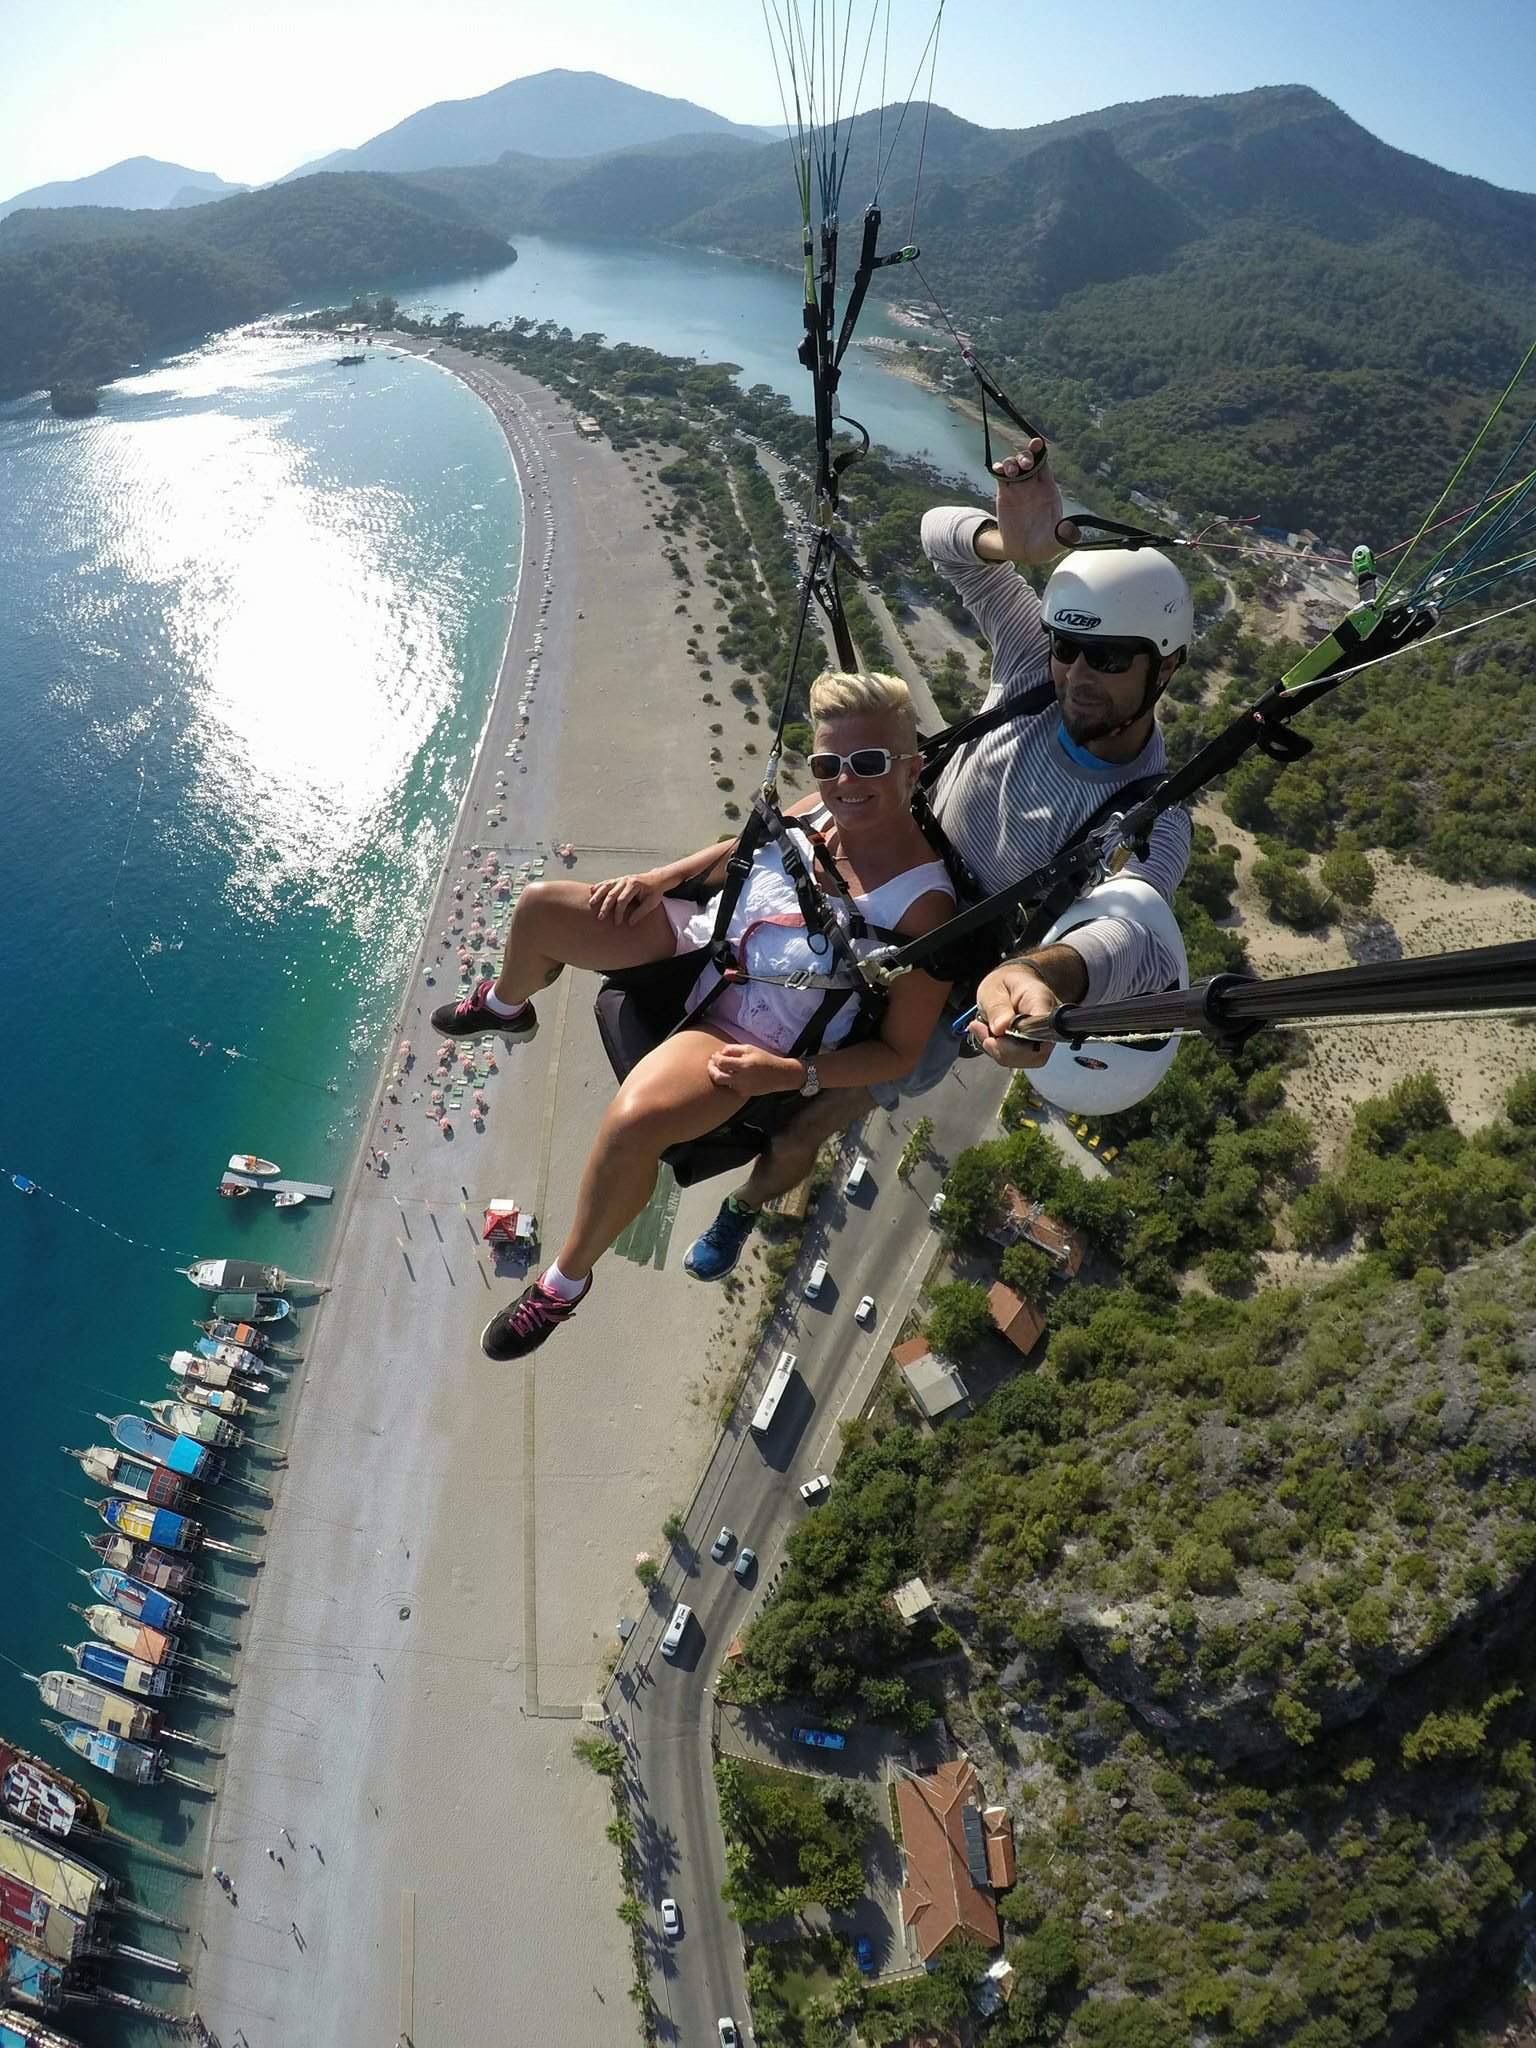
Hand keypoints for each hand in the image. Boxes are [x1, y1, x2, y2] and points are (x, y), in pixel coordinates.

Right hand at [588, 870, 663, 924]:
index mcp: (634, 885)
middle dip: (605, 906)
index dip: (619, 912)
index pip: (623, 900)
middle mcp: (626, 880)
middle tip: (600, 917)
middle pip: (612, 894)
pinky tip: (591, 890)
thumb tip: (630, 923)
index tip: (617, 922)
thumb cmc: (655, 892)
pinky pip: (607, 882)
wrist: (657, 879)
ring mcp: (621, 879)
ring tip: (591, 903)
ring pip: (607, 886)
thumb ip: (641, 913)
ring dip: (598, 895)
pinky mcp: (619, 880)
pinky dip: (599, 886)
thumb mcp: (652, 903)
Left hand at [705, 1043, 801, 1097]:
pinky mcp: (744, 1093)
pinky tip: (732, 1075)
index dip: (715, 1058)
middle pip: (717, 1077)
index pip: (721, 1063)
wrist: (780, 1075)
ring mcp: (742, 1087)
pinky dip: (728, 1080)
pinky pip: (730, 1087)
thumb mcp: (750, 1049)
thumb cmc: (765, 1059)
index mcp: (744, 1065)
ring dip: (718, 1075)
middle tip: (711, 1064)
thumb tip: (719, 1053)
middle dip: (711, 1070)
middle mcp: (742, 1078)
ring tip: (720, 1068)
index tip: (715, 1055)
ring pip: (723, 1083)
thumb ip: (733, 1049)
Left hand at [968, 961, 1059, 1068]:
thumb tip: (1000, 1028)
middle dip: (1003, 1050)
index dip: (1018, 1040)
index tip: (994, 1035)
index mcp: (1041, 1001)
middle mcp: (1049, 1023)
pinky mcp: (1035, 1048)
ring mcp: (1045, 1038)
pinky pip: (1019, 1059)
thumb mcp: (993, 989)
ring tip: (981, 1029)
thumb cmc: (1005, 984)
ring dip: (998, 1051)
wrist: (1011, 985)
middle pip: (1036, 1052)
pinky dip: (1000, 1052)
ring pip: (1026, 1059)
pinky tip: (989, 1037)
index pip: (1042, 1029)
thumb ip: (997, 1007)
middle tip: (981, 1031)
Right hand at [991, 438, 1080, 562]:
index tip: (1038, 444)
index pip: (1045, 464)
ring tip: (1010, 472)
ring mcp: (1018, 489)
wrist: (1025, 552)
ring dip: (1011, 462)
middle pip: (1029, 460)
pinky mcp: (1005, 495)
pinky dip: (998, 469)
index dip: (1041, 452)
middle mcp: (1033, 486)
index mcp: (1048, 490)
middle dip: (1026, 456)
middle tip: (1026, 465)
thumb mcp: (1057, 542)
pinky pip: (1000, 476)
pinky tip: (998, 470)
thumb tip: (1073, 531)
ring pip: (1014, 465)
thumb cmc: (1046, 545)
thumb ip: (1065, 535)